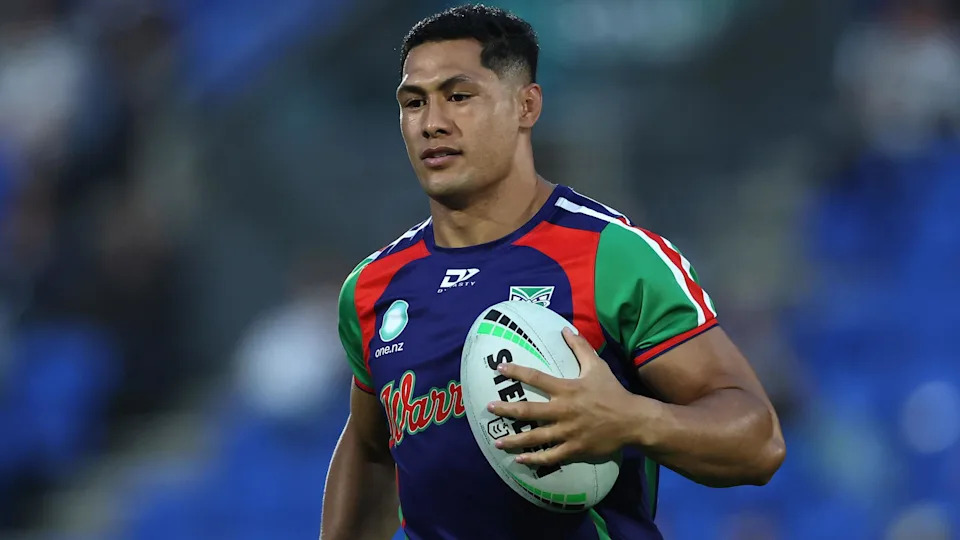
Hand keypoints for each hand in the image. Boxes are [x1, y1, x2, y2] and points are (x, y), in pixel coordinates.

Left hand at [487, 328, 652, 465]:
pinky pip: (551, 456)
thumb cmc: (612, 391)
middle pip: (528, 411)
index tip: (500, 368)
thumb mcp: (597, 366)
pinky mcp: (574, 448)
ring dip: (515, 440)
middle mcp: (563, 410)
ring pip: (536, 437)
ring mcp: (567, 432)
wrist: (632, 420)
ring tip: (497, 442)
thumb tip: (566, 330)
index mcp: (566, 389)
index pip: (536, 377)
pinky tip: (520, 460)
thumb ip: (580, 347)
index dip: (517, 372)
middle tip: (489, 408)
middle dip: (506, 410)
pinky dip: (535, 459)